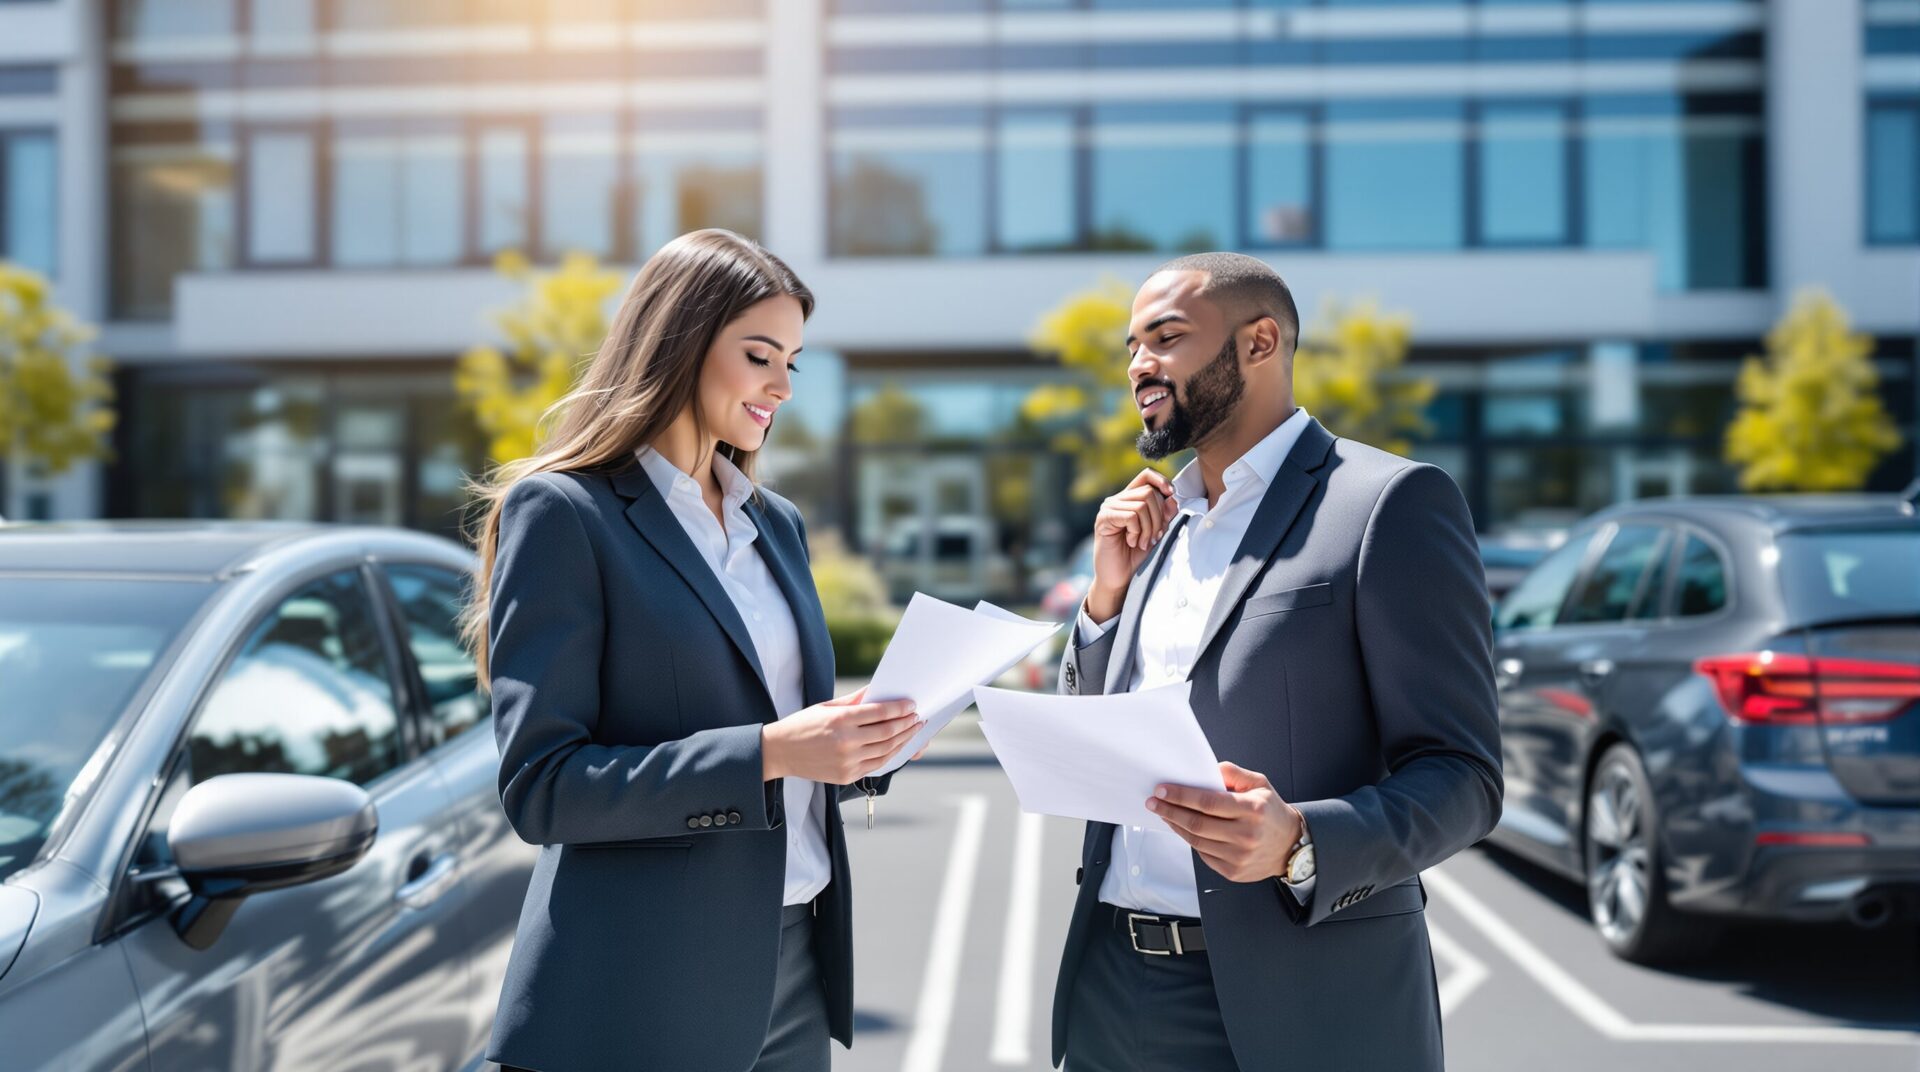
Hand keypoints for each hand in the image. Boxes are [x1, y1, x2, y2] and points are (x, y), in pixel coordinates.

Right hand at [762, 686, 920, 784]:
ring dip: (903, 739)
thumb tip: (878, 689)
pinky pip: (877, 765)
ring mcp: (847, 761)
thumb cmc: (803, 724)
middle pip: (887, 732)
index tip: (911, 705)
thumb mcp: (826, 706)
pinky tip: (898, 746)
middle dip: (906, 723)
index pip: (880, 713)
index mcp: (840, 719)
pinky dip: (891, 754)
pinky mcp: (847, 775)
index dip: (899, 708)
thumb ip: (854, 699)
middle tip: (917, 717)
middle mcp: (845, 741)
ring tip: (913, 730)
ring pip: (886, 750)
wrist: (780, 752)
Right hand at [1086, 469, 1174, 622]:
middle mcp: (1117, 499)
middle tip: (1154, 537)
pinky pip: (1131, 515)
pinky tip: (1131, 542)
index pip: (1146, 475)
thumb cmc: (1135, 555)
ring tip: (1143, 542)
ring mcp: (1108, 508)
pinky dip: (1137, 531)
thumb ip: (1164, 515)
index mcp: (1130, 498)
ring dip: (1149, 527)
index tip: (1172, 494)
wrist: (1118, 577)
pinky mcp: (1103, 519)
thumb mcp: (1156, 532)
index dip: (1161, 480)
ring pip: (1142, 504)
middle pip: (1149, 492)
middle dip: (1159, 517)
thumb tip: (1172, 497)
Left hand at [1146, 762, 1303, 883]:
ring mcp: (1239, 857)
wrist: (1290, 846)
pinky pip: (1203, 854)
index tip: (1162, 790)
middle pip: (1197, 823)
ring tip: (1164, 813)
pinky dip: (1190, 840)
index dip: (1181, 796)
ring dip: (1176, 825)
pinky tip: (1182, 828)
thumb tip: (1205, 771)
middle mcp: (1246, 835)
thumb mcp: (1259, 783)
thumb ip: (1232, 773)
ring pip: (1196, 841)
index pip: (1208, 802)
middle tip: (1153, 802)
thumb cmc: (1271, 811)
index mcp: (1252, 810)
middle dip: (1170, 810)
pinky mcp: (1233, 872)